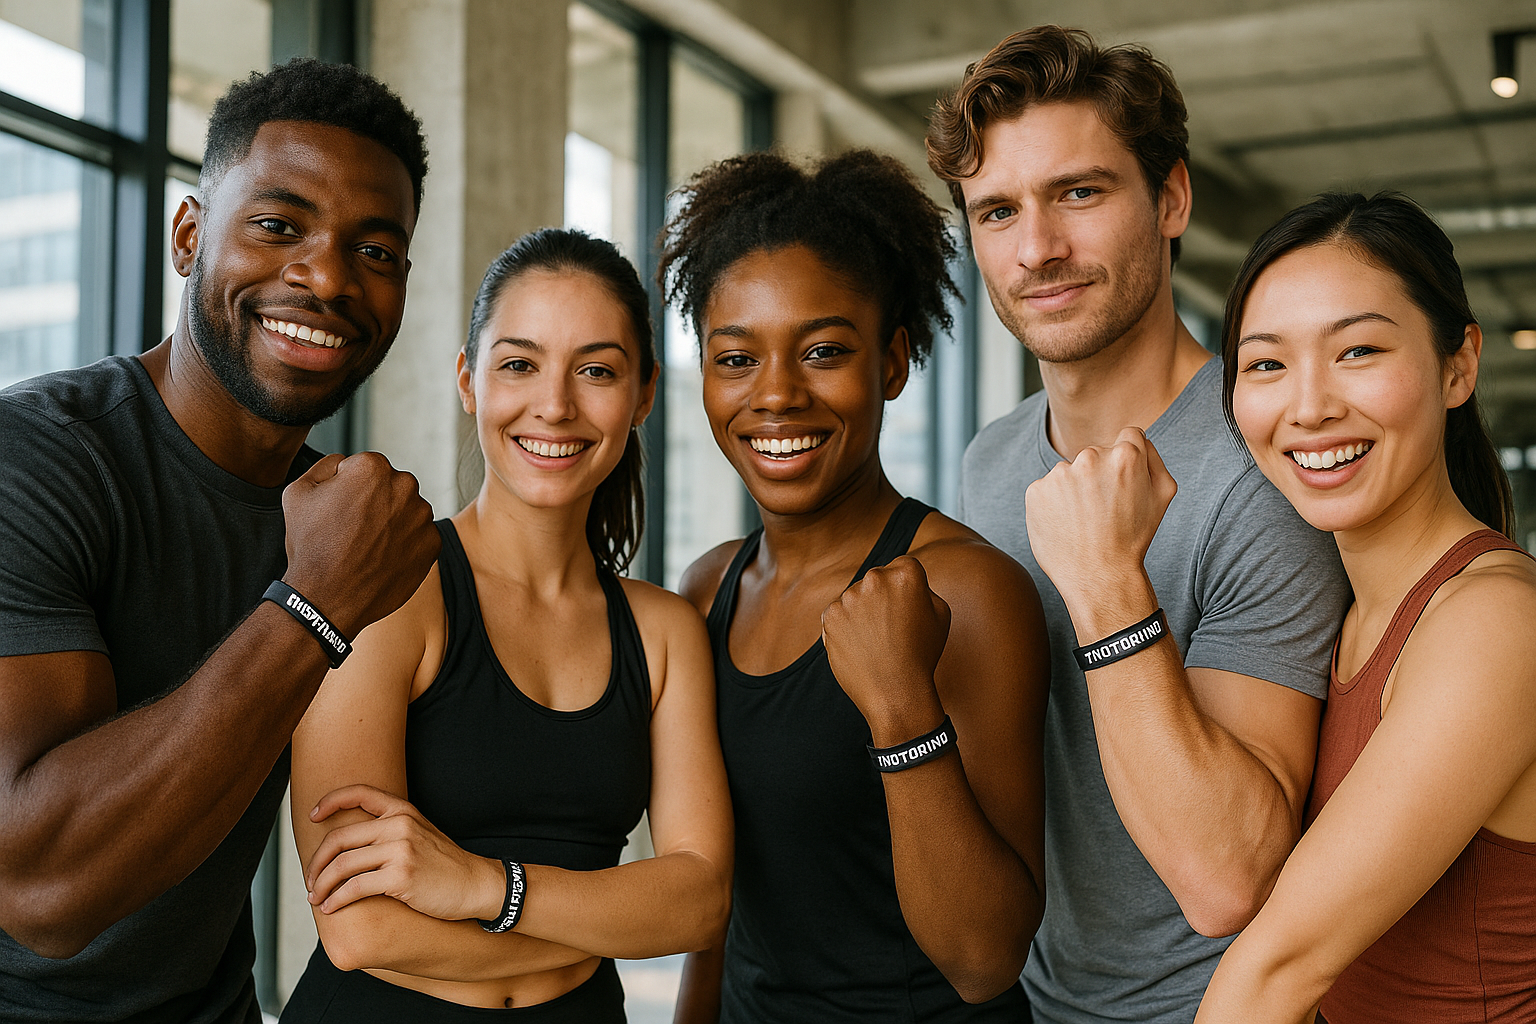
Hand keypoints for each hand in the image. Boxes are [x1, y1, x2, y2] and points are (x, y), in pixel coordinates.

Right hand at [282, 452, 438, 637]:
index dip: (348, 489)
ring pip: (407, 510)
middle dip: (375, 503)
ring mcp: (422, 516)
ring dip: (392, 522)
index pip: (365, 468)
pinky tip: (382, 558)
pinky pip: (419, 536)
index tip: (339, 510)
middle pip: (390, 487)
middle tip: (352, 530)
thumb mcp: (298, 492)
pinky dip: (405, 544)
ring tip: (366, 546)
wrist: (328, 599)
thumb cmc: (311, 546)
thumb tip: (344, 461)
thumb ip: (326, 465)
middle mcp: (405, 485)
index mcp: (372, 467)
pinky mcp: (433, 543)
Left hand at [304, 784, 505, 920]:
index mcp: (403, 810)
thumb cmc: (444, 865)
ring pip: (343, 865)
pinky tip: (331, 907)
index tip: (313, 816)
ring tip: (316, 898)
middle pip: (340, 838)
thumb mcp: (420, 834)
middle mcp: (399, 825)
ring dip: (322, 885)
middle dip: (316, 862)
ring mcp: (401, 849)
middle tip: (310, 880)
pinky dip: (336, 899)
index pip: (359, 793)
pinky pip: (355, 887)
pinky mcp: (401, 876)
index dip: (330, 802)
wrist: (475, 884)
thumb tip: (348, 845)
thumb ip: (390, 830)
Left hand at [822, 555, 950, 742]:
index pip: (903, 566)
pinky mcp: (830, 615)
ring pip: (856, 596)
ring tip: (877, 640)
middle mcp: (874, 579)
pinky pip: (839, 613)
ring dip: (863, 611)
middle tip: (893, 628)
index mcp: (906, 573)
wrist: (895, 692)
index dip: (907, 589)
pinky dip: (846, 626)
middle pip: (877, 579)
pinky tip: (861, 645)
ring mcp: (848, 597)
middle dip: (883, 597)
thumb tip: (905, 579)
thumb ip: (923, 586)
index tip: (908, 609)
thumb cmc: (923, 654)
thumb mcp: (941, 613)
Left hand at [1024, 427, 1175, 605]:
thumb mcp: (1163, 494)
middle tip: (1104, 510)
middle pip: (1096, 454)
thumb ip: (1153, 456)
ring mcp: (1059, 474)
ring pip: (1069, 473)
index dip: (1128, 460)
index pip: (1128, 436)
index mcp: (1124, 454)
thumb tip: (1138, 438)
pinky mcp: (1035, 491)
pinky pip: (1048, 489)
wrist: (1098, 576)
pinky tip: (1066, 524)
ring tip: (1084, 521)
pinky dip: (1054, 504)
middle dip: (1099, 475)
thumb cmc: (1133, 537)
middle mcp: (1089, 457)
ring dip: (1074, 489)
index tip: (1123, 482)